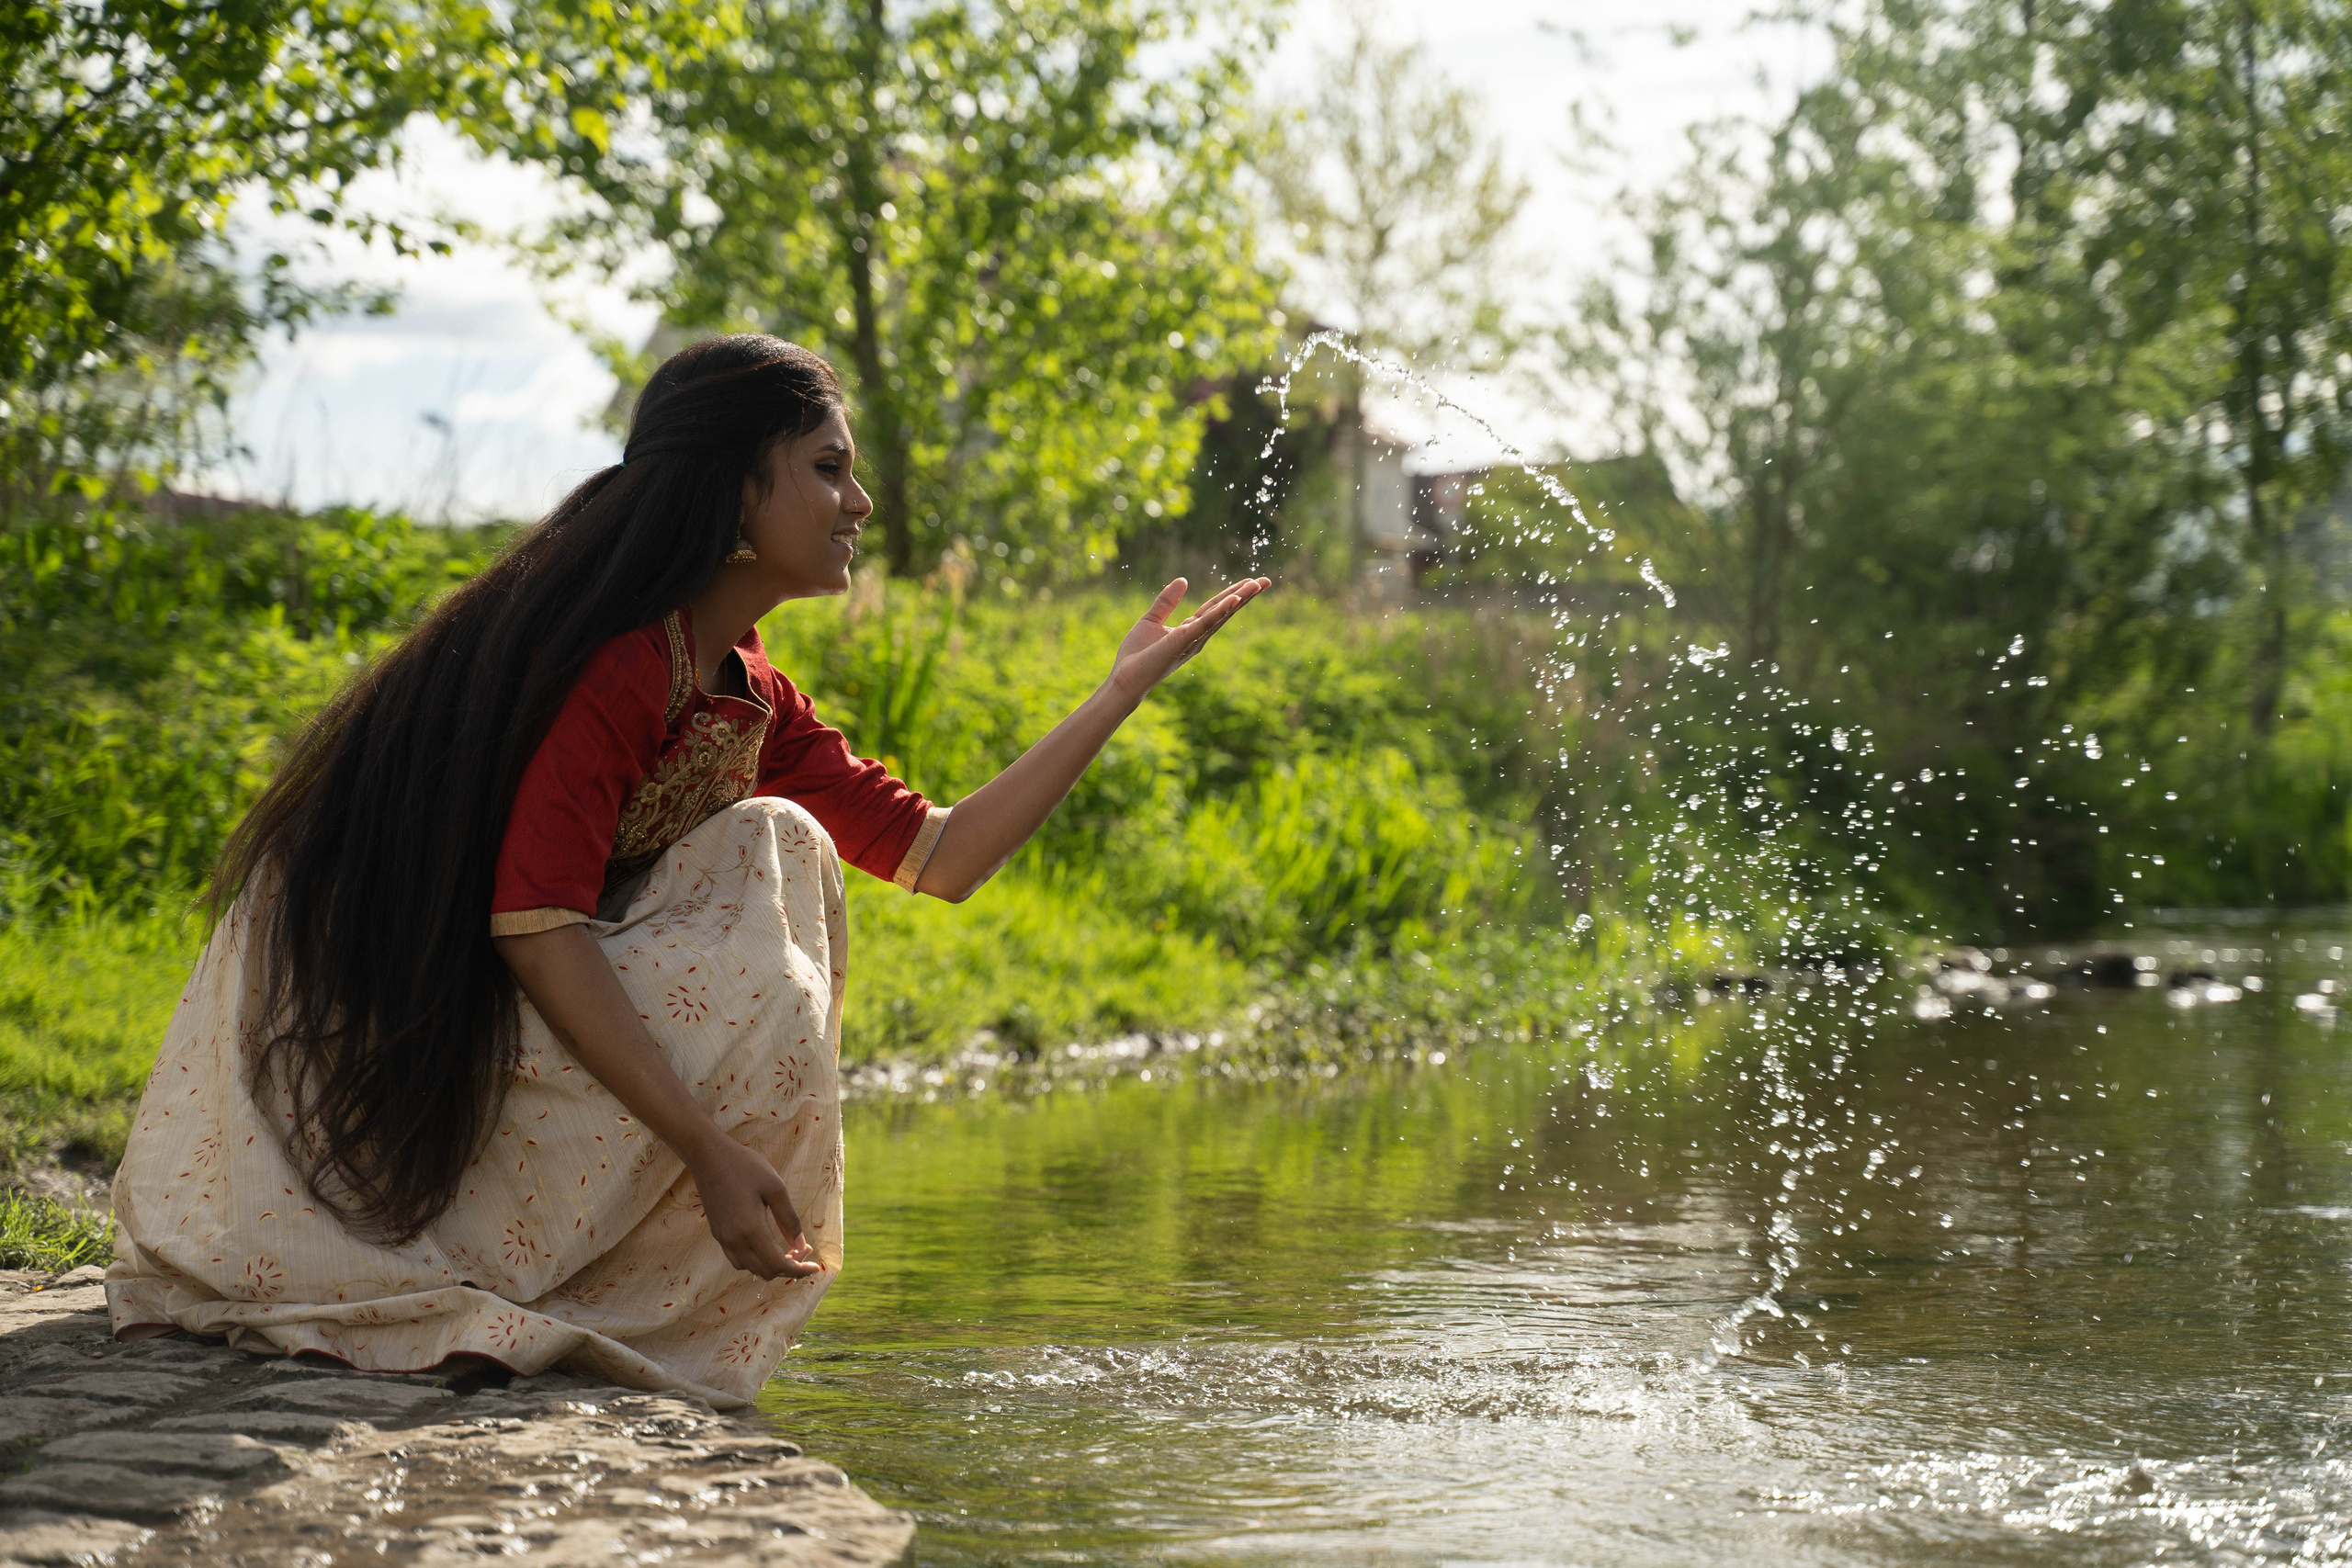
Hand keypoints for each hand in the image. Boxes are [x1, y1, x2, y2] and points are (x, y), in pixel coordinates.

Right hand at [687, 1136, 824, 1279]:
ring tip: (787, 1248)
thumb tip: (801, 1245)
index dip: (799, 1270)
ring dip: (771, 1265)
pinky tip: (766, 1244)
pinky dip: (756, 1260)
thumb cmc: (745, 1166)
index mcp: (751, 1229)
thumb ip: (789, 1219)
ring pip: (750, 1268)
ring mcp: (723, 1239)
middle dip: (788, 1267)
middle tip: (803, 1248)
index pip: (778, 1265)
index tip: (815, 1267)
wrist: (708, 1156)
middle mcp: (734, 1241)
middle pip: (765, 1271)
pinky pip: (738, 1259)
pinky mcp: (717, 1234)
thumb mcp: (775, 1187)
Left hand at [1107, 576, 1269, 701]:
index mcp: (1190, 630)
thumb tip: (1183, 580)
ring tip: (1258, 584)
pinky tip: (1235, 599)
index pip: (1215, 608)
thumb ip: (1166, 601)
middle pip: (1225, 610)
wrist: (1125, 678)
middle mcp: (1197, 636)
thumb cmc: (1136, 655)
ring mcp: (1192, 639)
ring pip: (1220, 615)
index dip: (1233, 594)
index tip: (1251, 581)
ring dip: (1240, 599)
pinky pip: (1205, 623)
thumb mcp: (1151, 620)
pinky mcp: (1183, 641)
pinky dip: (1221, 611)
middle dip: (1246, 595)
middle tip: (1267, 580)